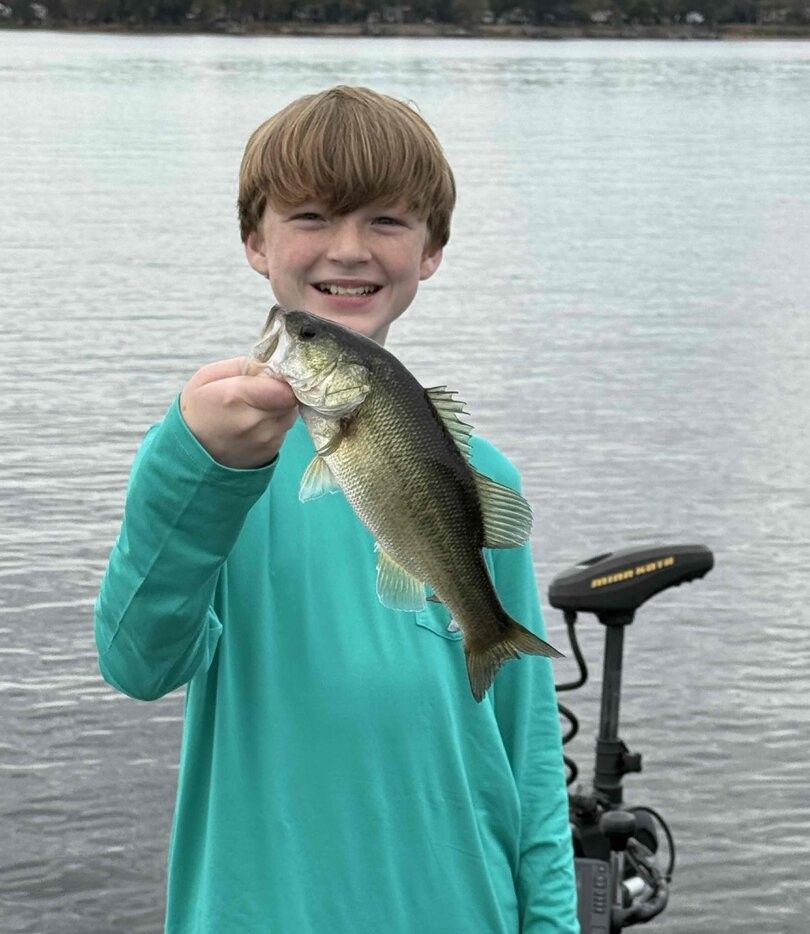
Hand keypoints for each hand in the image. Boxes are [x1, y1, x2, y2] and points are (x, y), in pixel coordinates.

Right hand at [180, 357, 297, 468]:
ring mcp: (264, 440)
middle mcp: (253, 422)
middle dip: (280, 389)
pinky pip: (284, 428)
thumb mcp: (207, 377)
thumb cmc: (199, 409)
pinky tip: (256, 423)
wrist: (193, 453)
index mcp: (234, 398)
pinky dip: (275, 422)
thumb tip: (272, 365)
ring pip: (290, 412)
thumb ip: (243, 365)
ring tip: (256, 406)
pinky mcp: (271, 452)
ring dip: (280, 405)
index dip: (281, 376)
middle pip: (289, 398)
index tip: (270, 374)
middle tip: (262, 389)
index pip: (283, 387)